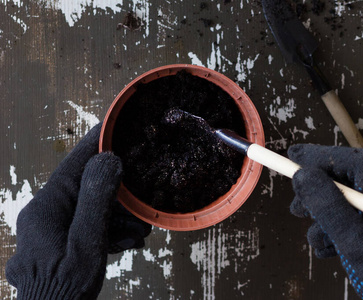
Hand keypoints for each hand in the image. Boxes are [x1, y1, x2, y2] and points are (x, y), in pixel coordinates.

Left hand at [6, 124, 150, 298]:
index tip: (113, 125)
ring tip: (140, 229)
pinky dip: (107, 231)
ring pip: (89, 208)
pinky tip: (127, 241)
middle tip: (141, 196)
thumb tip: (108, 159)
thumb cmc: (65, 286)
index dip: (96, 143)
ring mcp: (50, 229)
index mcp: (47, 207)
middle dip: (117, 193)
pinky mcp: (57, 243)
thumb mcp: (87, 241)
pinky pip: (85, 226)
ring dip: (117, 217)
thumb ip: (97, 198)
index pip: (75, 164)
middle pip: (86, 187)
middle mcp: (45, 213)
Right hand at [288, 144, 362, 298]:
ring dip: (325, 219)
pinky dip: (337, 230)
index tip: (293, 155)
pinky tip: (328, 247)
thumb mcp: (354, 243)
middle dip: (319, 195)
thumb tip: (302, 176)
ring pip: (348, 202)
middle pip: (350, 181)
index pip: (356, 162)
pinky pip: (355, 218)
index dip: (321, 157)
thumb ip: (329, 207)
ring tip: (315, 239)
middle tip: (296, 208)